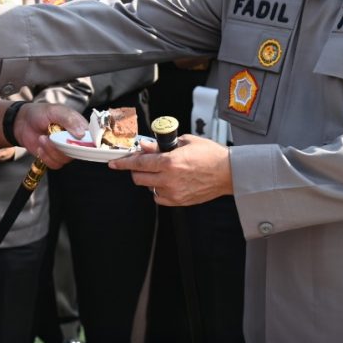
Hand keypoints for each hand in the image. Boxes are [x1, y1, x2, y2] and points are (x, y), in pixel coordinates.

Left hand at [14, 102, 86, 169]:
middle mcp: (75, 140)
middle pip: (79, 152)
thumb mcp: (55, 111)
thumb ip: (69, 120)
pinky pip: (55, 164)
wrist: (23, 122)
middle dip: (63, 146)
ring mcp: (65, 150)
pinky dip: (46, 157)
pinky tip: (40, 147)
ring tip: (42, 138)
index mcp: (80, 127)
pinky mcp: (54, 157)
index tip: (76, 142)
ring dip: (51, 150)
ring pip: (66, 159)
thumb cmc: (41, 113)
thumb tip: (82, 134)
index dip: (87, 143)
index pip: (92, 139)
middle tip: (51, 136)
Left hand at [109, 134, 231, 205]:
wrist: (228, 172)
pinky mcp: (179, 201)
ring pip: (148, 188)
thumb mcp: (184, 142)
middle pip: (139, 178)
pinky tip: (167, 182)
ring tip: (161, 171)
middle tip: (143, 163)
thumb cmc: (210, 155)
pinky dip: (158, 190)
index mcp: (170, 162)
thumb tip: (145, 146)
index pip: (139, 163)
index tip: (114, 163)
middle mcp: (169, 179)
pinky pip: (159, 198)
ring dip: (149, 179)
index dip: (123, 162)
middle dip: (136, 170)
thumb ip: (161, 145)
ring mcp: (174, 192)